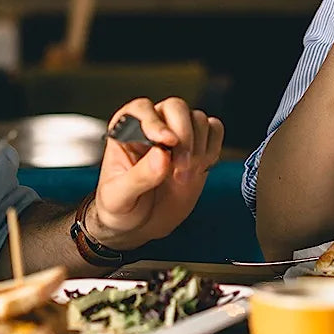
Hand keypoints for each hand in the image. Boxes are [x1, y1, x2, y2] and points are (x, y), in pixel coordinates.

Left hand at [87, 97, 223, 251]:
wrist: (139, 226)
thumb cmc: (120, 208)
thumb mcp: (118, 198)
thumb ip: (138, 177)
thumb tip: (161, 155)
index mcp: (125, 131)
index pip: (142, 109)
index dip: (155, 122)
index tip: (167, 144)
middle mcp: (152, 126)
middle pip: (176, 107)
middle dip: (184, 136)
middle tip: (180, 167)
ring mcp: (177, 135)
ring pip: (197, 118)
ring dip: (198, 147)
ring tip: (185, 175)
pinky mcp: (198, 146)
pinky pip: (214, 130)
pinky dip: (213, 148)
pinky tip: (200, 168)